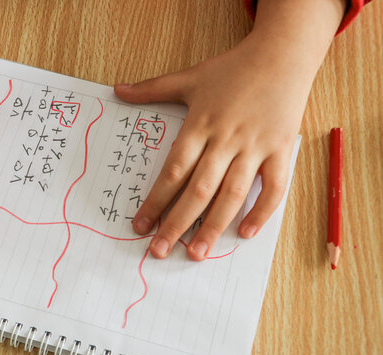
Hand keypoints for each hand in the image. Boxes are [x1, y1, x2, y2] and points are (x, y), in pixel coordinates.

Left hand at [115, 25, 328, 259]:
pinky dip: (261, 211)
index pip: (173, 171)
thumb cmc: (233, 69)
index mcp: (200, 125)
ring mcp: (255, 147)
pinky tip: (244, 233)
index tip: (140, 225)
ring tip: (196, 254)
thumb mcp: (190, 76)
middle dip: (177, 223)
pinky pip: (274, 186)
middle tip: (158, 251)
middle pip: (198, 190)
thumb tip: (116, 90)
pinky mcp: (280, 151)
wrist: (282, 55)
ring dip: (214, 226)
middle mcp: (226, 140)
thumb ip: (152, 88)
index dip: (155, 200)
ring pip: (233, 193)